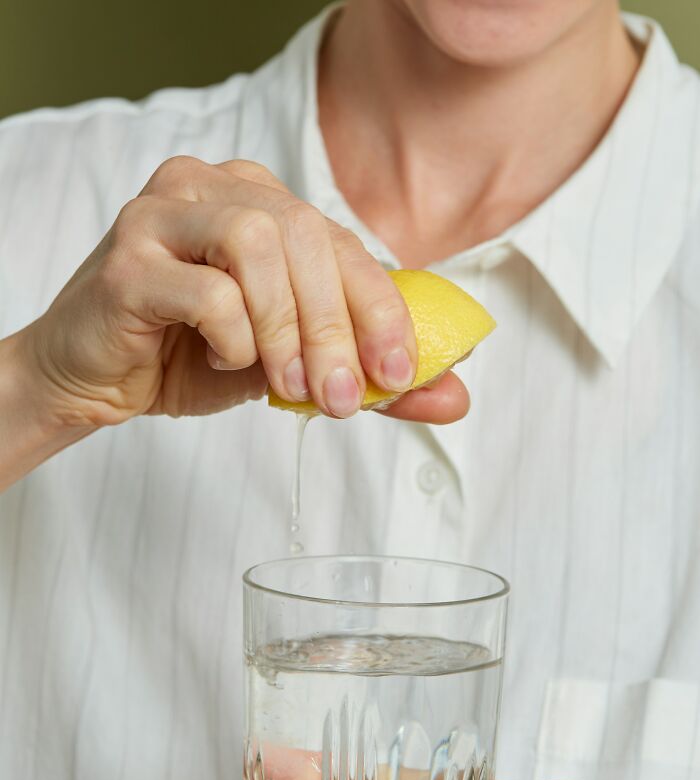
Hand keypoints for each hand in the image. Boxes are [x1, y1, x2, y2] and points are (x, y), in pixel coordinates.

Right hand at [16, 156, 467, 428]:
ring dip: (286, 329)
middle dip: (335, 328)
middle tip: (342, 398)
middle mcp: (213, 187)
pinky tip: (221, 360)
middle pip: (303, 236)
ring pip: (256, 245)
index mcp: (260, 199)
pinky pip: (204, 287)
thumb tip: (453, 397)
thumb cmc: (190, 359)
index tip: (399, 372)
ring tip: (286, 387)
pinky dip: (231, 335)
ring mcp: (164, 212)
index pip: (341, 242)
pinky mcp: (128, 257)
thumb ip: (365, 375)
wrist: (93, 378)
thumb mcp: (292, 367)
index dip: (380, 307)